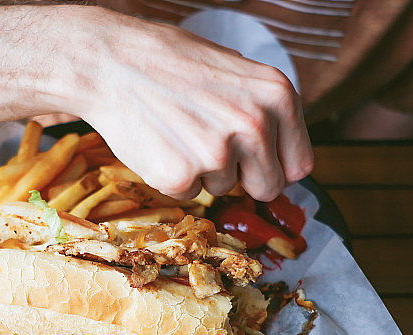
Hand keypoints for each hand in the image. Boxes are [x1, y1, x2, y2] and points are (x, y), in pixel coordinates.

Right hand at [75, 12, 313, 200]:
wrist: (112, 63)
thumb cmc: (170, 63)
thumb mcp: (237, 72)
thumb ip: (264, 111)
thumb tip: (281, 155)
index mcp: (277, 96)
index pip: (300, 166)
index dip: (275, 167)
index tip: (257, 164)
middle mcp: (254, 126)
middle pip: (268, 188)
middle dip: (243, 178)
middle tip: (212, 150)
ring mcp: (217, 154)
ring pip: (223, 189)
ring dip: (203, 172)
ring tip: (178, 133)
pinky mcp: (180, 176)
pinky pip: (188, 194)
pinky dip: (173, 177)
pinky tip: (160, 144)